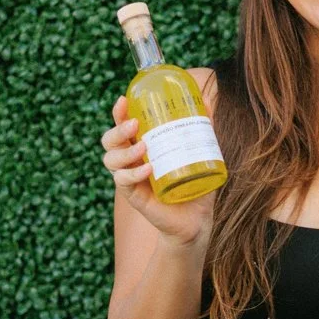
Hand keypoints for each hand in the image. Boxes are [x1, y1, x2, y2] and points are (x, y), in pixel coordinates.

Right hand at [101, 97, 215, 249]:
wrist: (196, 218)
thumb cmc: (194, 183)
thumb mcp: (200, 153)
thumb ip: (202, 130)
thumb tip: (209, 102)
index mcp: (141, 145)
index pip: (122, 125)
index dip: (118, 112)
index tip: (123, 99)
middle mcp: (131, 160)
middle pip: (109, 140)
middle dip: (117, 129)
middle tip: (134, 124)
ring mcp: (130, 178)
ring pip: (111, 159)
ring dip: (125, 151)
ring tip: (144, 147)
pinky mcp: (133, 195)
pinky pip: (123, 181)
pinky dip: (133, 174)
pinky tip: (147, 169)